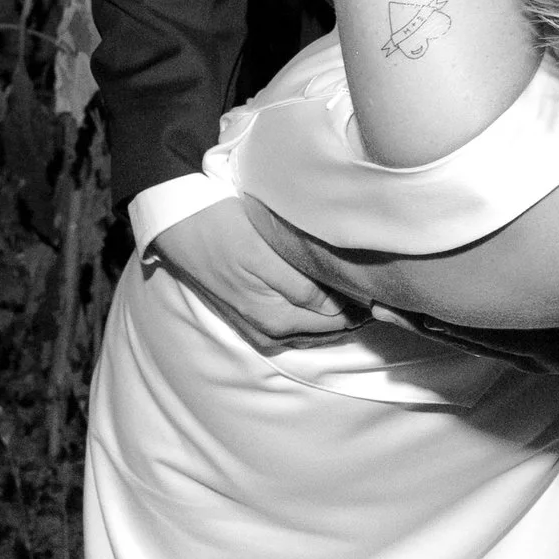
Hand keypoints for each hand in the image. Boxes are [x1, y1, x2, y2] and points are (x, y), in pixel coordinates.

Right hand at [151, 199, 356, 345]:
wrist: (179, 224)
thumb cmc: (222, 229)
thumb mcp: (263, 252)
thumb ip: (303, 285)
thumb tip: (343, 305)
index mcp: (278, 320)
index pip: (342, 318)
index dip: (364, 298)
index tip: (379, 276)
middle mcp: (272, 334)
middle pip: (332, 327)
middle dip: (354, 306)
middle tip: (372, 274)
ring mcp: (262, 329)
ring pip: (317, 328)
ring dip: (338, 309)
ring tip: (351, 278)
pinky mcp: (254, 318)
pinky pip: (299, 325)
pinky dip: (317, 312)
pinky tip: (324, 288)